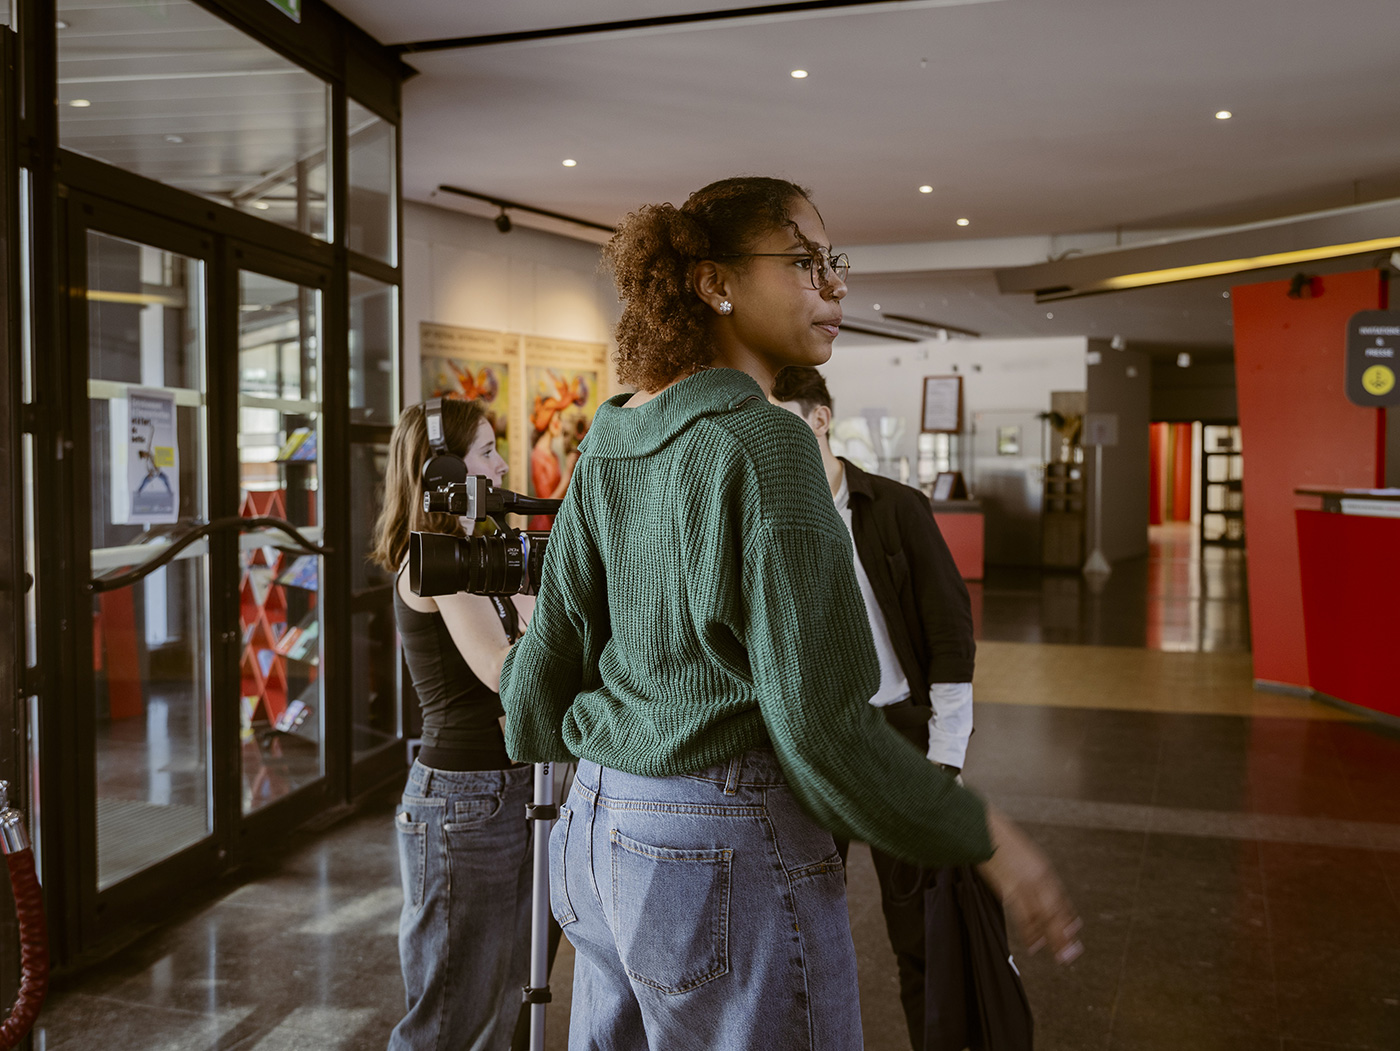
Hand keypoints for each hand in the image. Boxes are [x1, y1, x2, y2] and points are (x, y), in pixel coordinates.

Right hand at [976, 805, 1082, 963]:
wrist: (983, 826)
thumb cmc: (997, 835)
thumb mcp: (1021, 850)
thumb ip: (1028, 868)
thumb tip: (1031, 882)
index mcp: (1042, 867)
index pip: (1060, 897)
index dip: (1068, 916)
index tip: (1074, 929)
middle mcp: (1039, 877)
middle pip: (1056, 911)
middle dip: (1064, 933)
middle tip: (1072, 952)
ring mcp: (1026, 883)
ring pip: (1044, 917)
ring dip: (1052, 938)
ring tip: (1059, 955)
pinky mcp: (1009, 888)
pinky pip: (1024, 916)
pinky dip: (1030, 932)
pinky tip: (1034, 944)